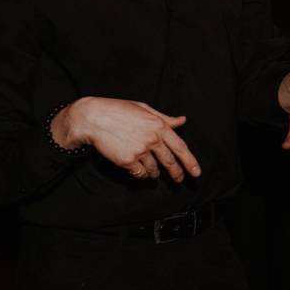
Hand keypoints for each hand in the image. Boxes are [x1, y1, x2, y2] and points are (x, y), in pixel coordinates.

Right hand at [56, 96, 199, 181]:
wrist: (93, 118)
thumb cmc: (118, 110)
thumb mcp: (145, 109)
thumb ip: (165, 118)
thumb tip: (182, 120)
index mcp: (159, 125)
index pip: (180, 147)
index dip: (190, 161)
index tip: (196, 172)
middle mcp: (152, 139)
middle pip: (169, 161)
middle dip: (176, 173)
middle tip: (179, 180)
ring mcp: (140, 150)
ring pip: (154, 169)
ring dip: (155, 173)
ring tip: (154, 173)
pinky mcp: (127, 160)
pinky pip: (139, 173)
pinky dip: (141, 174)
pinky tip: (139, 171)